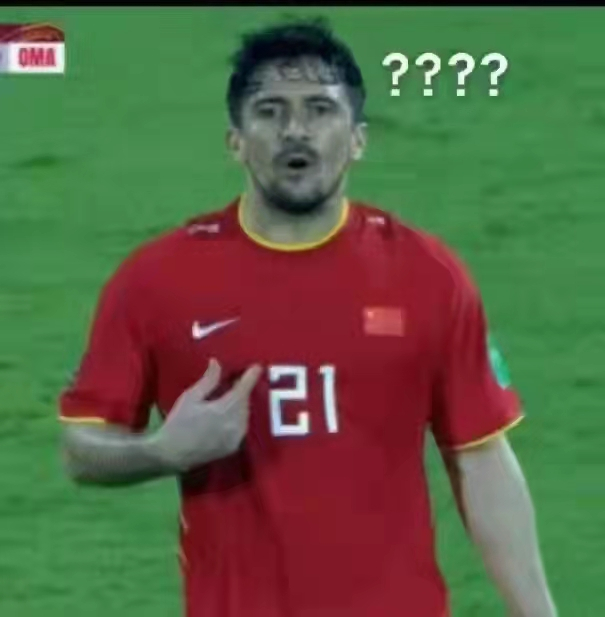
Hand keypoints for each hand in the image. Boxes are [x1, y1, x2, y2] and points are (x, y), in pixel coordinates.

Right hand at [150, 358, 262, 472]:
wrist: (171, 454)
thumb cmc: (178, 423)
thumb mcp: (191, 397)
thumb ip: (208, 380)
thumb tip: (217, 362)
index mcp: (225, 409)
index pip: (243, 388)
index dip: (251, 376)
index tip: (257, 366)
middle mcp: (235, 423)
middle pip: (245, 401)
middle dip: (242, 390)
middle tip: (235, 382)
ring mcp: (236, 437)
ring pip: (245, 414)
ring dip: (240, 404)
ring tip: (230, 397)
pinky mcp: (233, 447)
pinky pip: (241, 427)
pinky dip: (238, 418)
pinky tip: (228, 415)